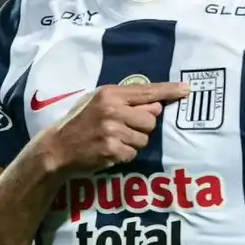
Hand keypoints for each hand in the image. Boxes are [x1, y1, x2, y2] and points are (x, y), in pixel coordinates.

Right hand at [41, 82, 189, 172]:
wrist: (57, 148)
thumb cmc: (80, 123)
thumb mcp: (98, 103)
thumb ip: (126, 102)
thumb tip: (156, 107)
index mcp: (110, 93)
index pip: (146, 91)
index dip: (168, 91)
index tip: (186, 89)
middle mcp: (112, 109)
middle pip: (150, 119)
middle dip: (142, 127)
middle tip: (123, 129)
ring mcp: (112, 130)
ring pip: (144, 139)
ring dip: (133, 143)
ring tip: (113, 141)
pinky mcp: (112, 150)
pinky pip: (133, 154)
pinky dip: (124, 155)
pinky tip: (108, 151)